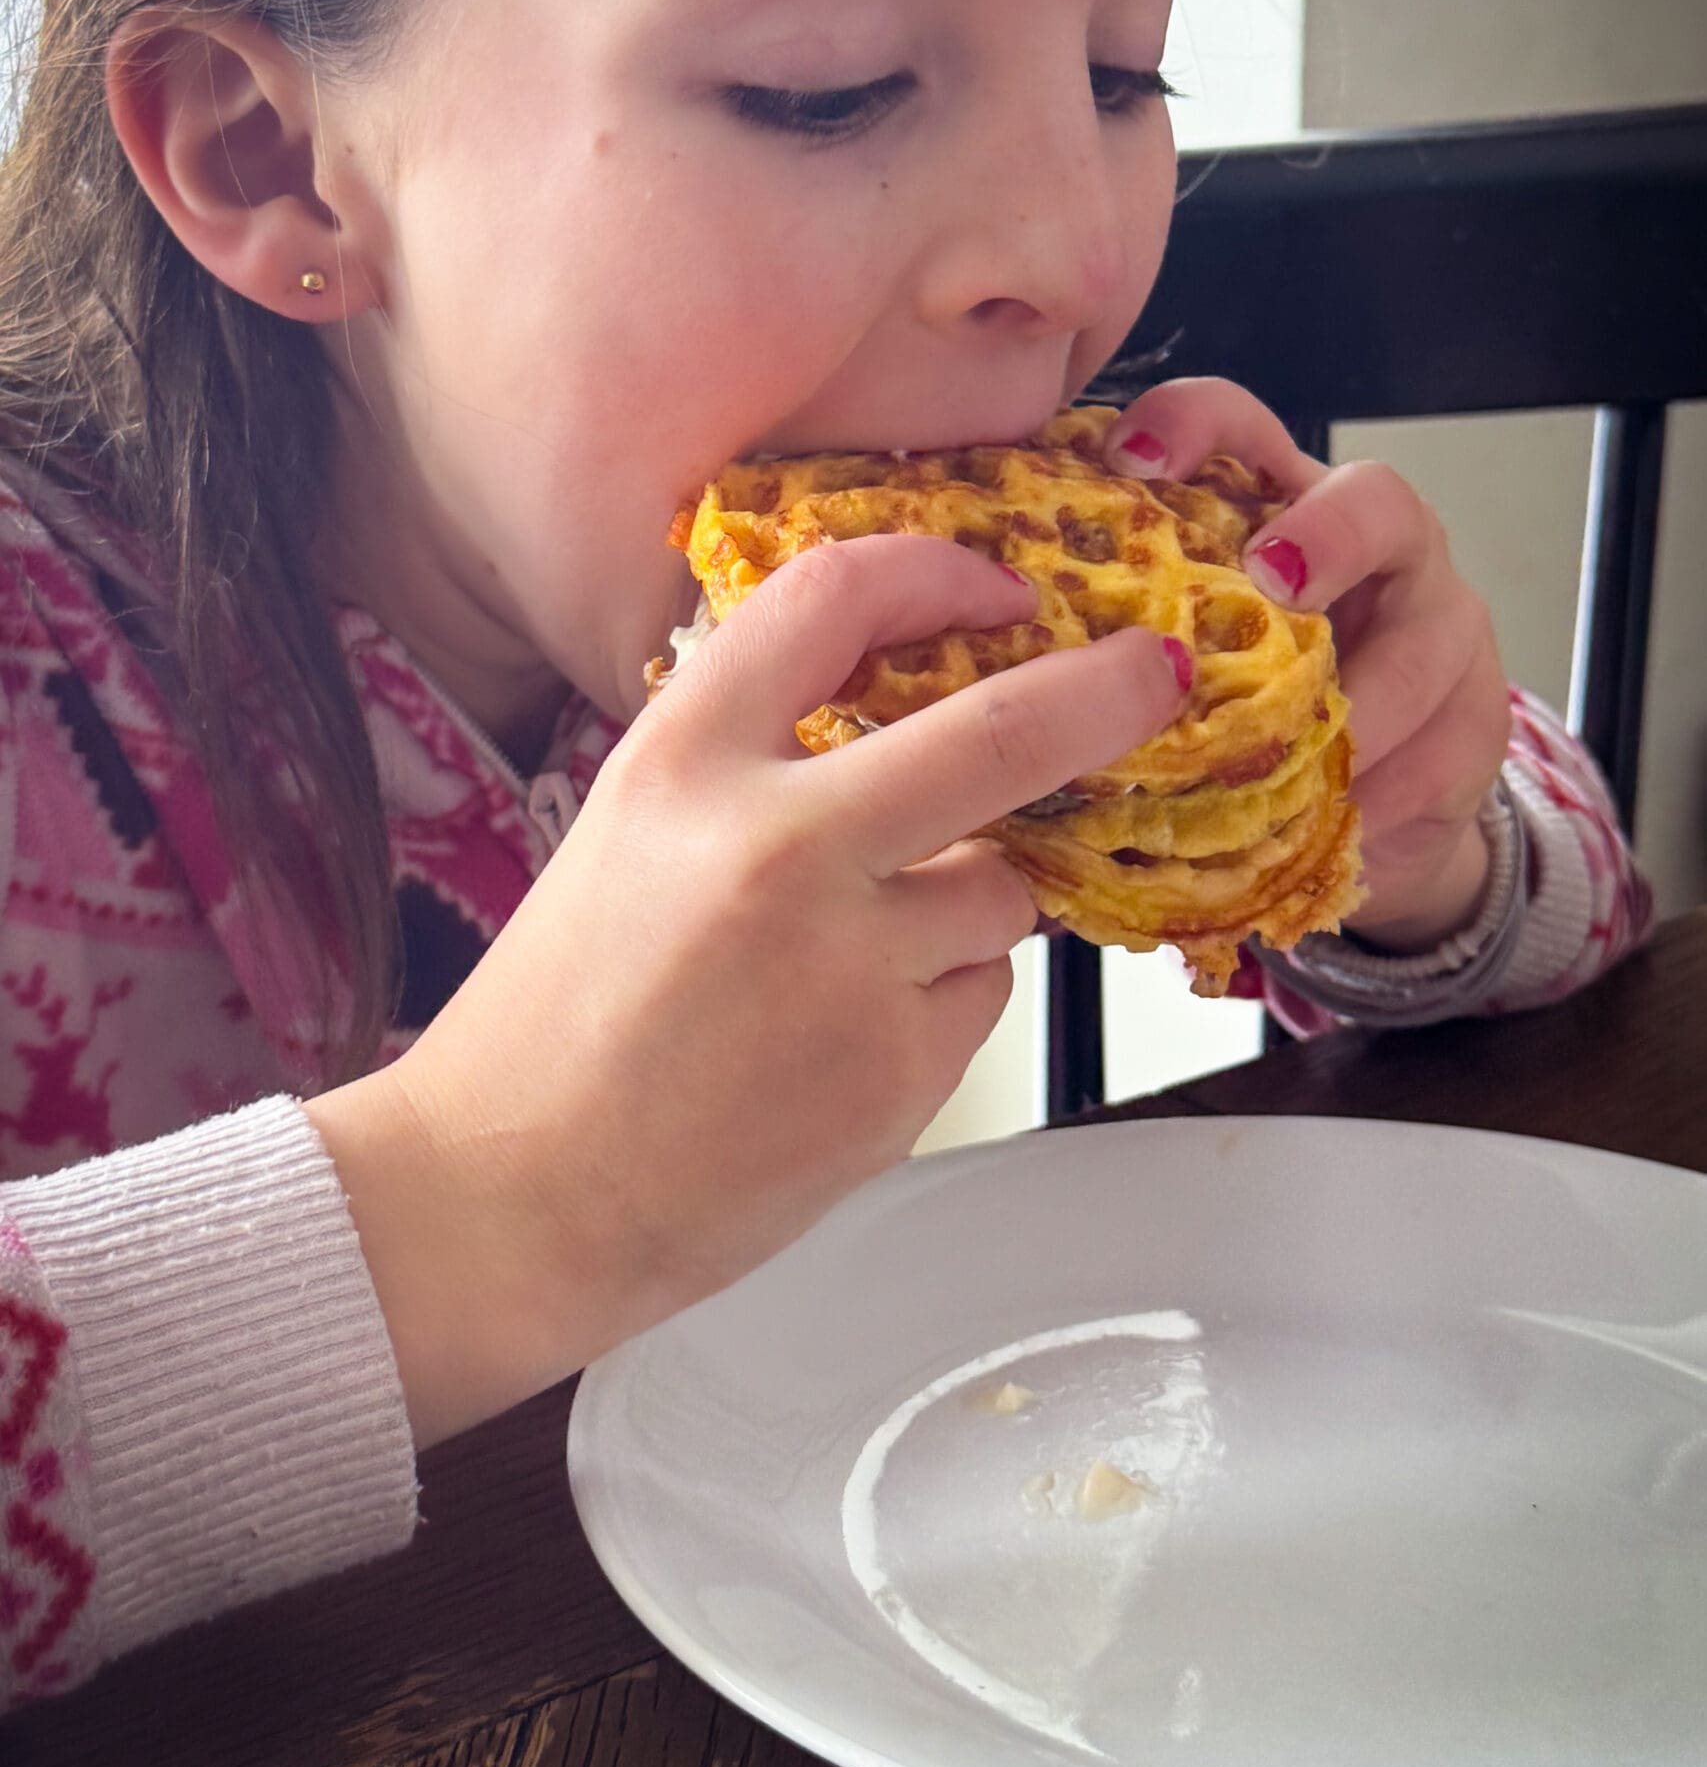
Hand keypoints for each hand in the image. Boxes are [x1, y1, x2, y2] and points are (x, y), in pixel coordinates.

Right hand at [310, 536, 1187, 1447]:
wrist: (514, 1195)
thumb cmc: (559, 1018)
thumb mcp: (627, 828)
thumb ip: (747, 752)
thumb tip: (887, 696)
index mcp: (683, 766)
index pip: (833, 600)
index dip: (934, 571)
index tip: (991, 587)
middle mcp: (776, 848)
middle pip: (1001, 731)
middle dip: (1105, 692)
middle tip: (1152, 676)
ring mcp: (850, 967)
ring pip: (1002, 888)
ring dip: (970, 897)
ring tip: (864, 952)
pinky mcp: (898, 1075)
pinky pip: (981, 995)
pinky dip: (942, 997)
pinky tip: (846, 1035)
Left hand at [1105, 379, 1509, 951]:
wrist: (1371, 811)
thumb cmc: (1244, 720)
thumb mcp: (1175, 669)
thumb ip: (1110, 649)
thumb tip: (971, 676)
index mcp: (1274, 512)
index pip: (1241, 428)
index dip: (1194, 427)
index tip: (1132, 461)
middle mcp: (1369, 549)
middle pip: (1375, 500)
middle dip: (1327, 535)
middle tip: (1273, 585)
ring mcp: (1439, 625)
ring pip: (1421, 648)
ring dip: (1355, 708)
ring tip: (1293, 762)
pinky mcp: (1479, 717)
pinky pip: (1438, 754)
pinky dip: (1377, 798)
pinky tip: (1331, 829)